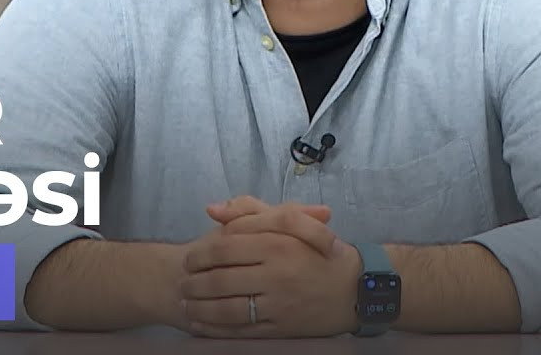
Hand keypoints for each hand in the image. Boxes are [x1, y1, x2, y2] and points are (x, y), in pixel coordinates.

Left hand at [178, 197, 362, 337]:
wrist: (357, 289)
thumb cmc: (320, 251)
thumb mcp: (291, 222)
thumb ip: (250, 211)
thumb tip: (211, 210)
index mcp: (277, 243)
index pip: (224, 248)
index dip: (200, 255)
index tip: (189, 259)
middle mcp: (276, 274)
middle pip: (220, 280)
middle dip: (194, 284)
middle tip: (183, 284)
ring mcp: (278, 304)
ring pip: (226, 309)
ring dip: (199, 309)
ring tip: (187, 305)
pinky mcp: (282, 329)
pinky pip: (241, 331)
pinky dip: (216, 329)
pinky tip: (202, 325)